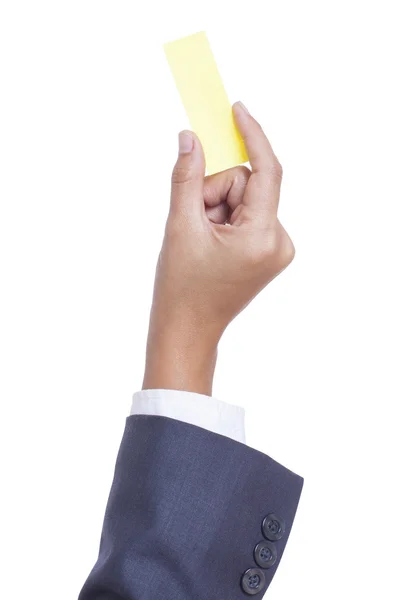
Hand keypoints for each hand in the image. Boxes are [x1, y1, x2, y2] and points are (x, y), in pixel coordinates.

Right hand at [142, 102, 294, 393]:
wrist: (187, 330)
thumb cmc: (181, 289)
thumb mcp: (179, 227)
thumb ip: (186, 177)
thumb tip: (189, 138)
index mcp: (262, 237)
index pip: (266, 171)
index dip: (252, 136)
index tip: (237, 109)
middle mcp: (278, 241)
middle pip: (247, 184)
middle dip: (214, 191)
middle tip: (191, 217)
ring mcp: (275, 248)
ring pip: (244, 197)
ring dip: (215, 206)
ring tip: (197, 236)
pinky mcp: (267, 250)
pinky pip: (246, 212)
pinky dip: (223, 216)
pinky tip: (207, 239)